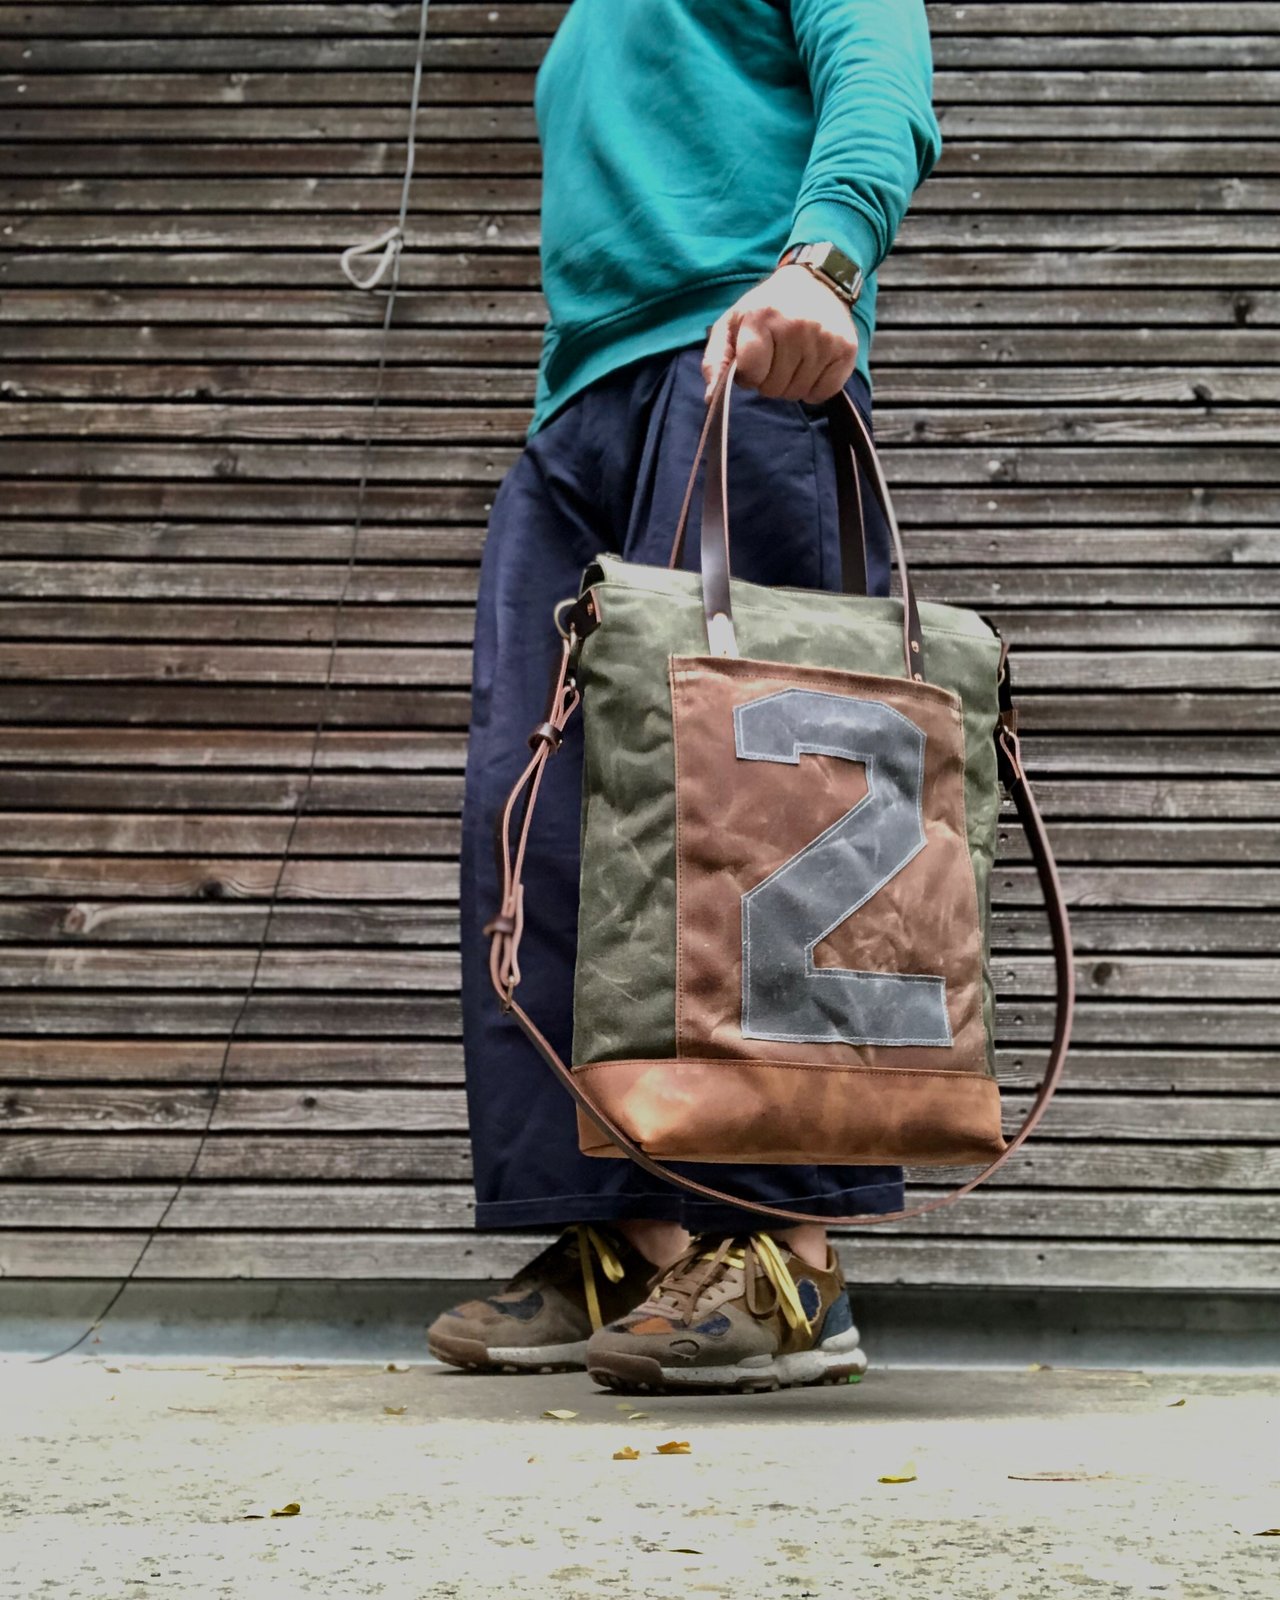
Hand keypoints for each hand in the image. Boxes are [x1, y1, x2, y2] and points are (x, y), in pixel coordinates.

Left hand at [702, 263, 858, 405]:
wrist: (816, 282)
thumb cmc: (768, 307)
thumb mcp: (733, 323)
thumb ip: (716, 360)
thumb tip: (712, 398)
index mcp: (762, 317)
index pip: (751, 374)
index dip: (749, 374)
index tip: (754, 358)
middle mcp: (796, 326)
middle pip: (773, 388)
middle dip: (769, 380)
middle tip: (775, 357)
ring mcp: (824, 339)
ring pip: (797, 393)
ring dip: (791, 384)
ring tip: (793, 358)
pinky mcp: (846, 350)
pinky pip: (823, 393)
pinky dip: (814, 388)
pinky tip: (811, 365)